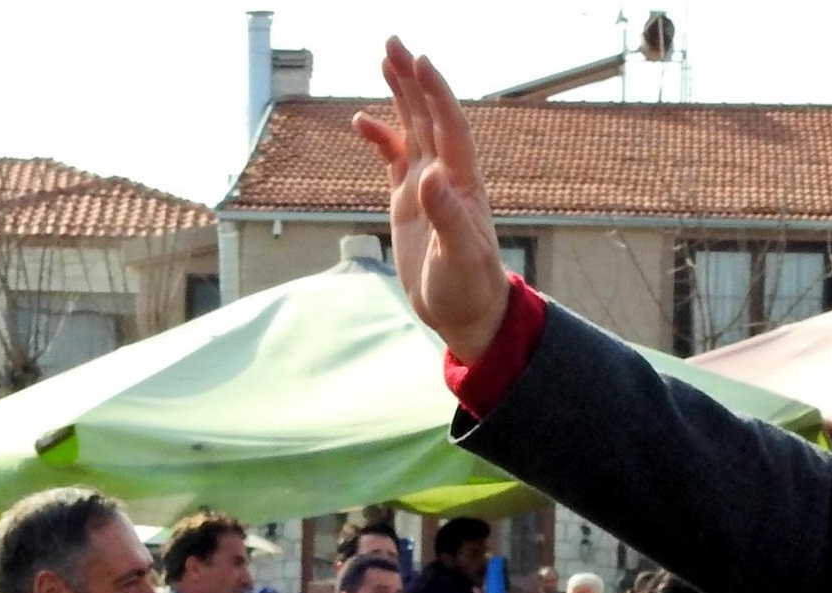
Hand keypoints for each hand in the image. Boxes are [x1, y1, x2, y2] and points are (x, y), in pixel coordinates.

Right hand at [353, 38, 512, 360]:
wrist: (466, 312)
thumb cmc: (469, 288)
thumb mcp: (459, 257)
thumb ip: (447, 216)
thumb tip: (430, 176)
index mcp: (462, 183)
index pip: (449, 127)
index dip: (436, 94)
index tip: (421, 62)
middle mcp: (446, 176)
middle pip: (429, 116)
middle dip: (413, 79)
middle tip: (393, 42)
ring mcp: (427, 186)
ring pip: (413, 129)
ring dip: (400, 96)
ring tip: (385, 60)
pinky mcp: (410, 201)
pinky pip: (394, 159)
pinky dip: (380, 139)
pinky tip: (361, 121)